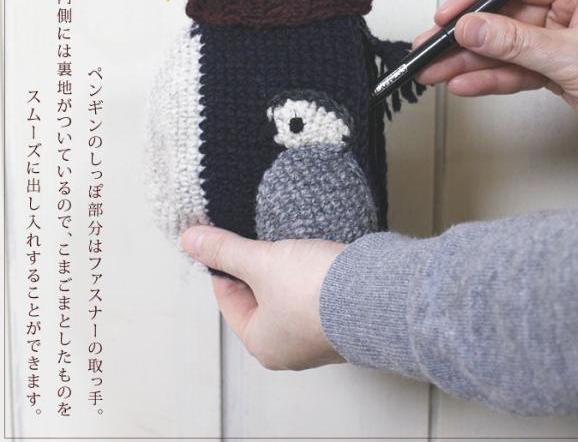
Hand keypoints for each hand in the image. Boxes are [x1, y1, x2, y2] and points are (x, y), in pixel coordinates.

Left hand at [181, 225, 346, 369]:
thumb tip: (190, 239)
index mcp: (262, 343)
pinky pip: (315, 297)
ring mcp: (319, 336)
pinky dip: (310, 278)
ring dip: (285, 272)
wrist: (376, 295)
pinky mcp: (342, 320)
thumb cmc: (315, 292)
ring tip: (288, 249)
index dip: (224, 266)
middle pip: (259, 299)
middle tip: (259, 243)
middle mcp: (289, 348)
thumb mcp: (261, 263)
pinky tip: (314, 260)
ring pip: (288, 297)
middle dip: (257, 269)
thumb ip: (225, 250)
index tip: (224, 241)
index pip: (229, 299)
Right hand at [414, 0, 577, 131]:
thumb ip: (515, 42)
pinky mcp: (555, 71)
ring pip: (502, 49)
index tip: (446, 17)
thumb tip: (472, 27)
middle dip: (463, 38)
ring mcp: (559, 43)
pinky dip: (489, 80)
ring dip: (467, 63)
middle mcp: (568, 11)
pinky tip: (464, 84)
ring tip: (436, 72)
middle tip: (430, 49)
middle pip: (501, 19)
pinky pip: (514, 72)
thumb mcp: (571, 55)